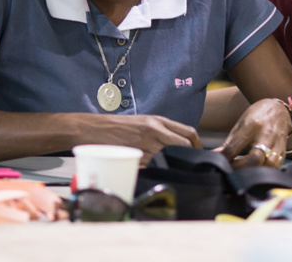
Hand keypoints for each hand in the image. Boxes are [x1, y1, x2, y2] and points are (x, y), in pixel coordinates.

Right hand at [81, 114, 201, 165]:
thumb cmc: (117, 126)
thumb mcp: (142, 122)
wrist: (93, 129)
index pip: (188, 132)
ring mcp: (145, 143)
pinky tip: (152, 171)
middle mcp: (154, 130)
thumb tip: (178, 144)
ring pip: (169, 157)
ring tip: (170, 169)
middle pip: (184, 145)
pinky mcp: (136, 155)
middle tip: (190, 165)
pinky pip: (152, 166)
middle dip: (189, 156)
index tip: (198, 153)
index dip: (197, 145)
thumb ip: (160, 131)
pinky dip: (155, 170)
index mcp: (158, 120)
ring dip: (171, 164)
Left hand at [216, 99, 291, 168]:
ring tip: (244, 174)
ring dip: (255, 172)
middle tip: (231, 172)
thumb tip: (215, 156)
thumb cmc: (256, 117)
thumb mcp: (241, 124)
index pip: (235, 147)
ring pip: (269, 165)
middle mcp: (266, 134)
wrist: (279, 109)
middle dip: (241, 168)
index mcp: (252, 125)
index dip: (225, 159)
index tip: (219, 165)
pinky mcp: (283, 151)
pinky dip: (265, 172)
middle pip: (255, 158)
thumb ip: (230, 143)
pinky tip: (257, 173)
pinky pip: (276, 167)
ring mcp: (277, 143)